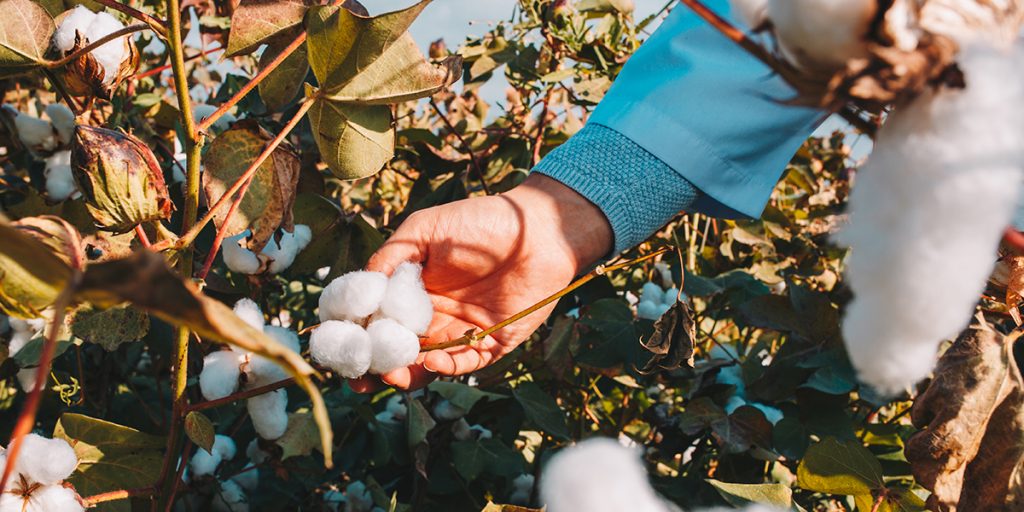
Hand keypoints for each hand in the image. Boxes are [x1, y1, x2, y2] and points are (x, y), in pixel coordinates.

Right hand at [351, 174, 612, 390]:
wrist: (537, 230)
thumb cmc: (481, 223)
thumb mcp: (425, 230)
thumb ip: (392, 256)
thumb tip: (362, 287)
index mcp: (413, 291)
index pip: (377, 320)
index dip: (356, 335)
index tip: (338, 345)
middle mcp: (433, 316)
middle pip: (396, 350)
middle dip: (375, 366)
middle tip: (359, 376)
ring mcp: (461, 332)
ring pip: (425, 365)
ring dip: (406, 374)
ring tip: (392, 374)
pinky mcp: (491, 344)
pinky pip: (464, 364)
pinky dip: (445, 367)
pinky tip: (431, 361)